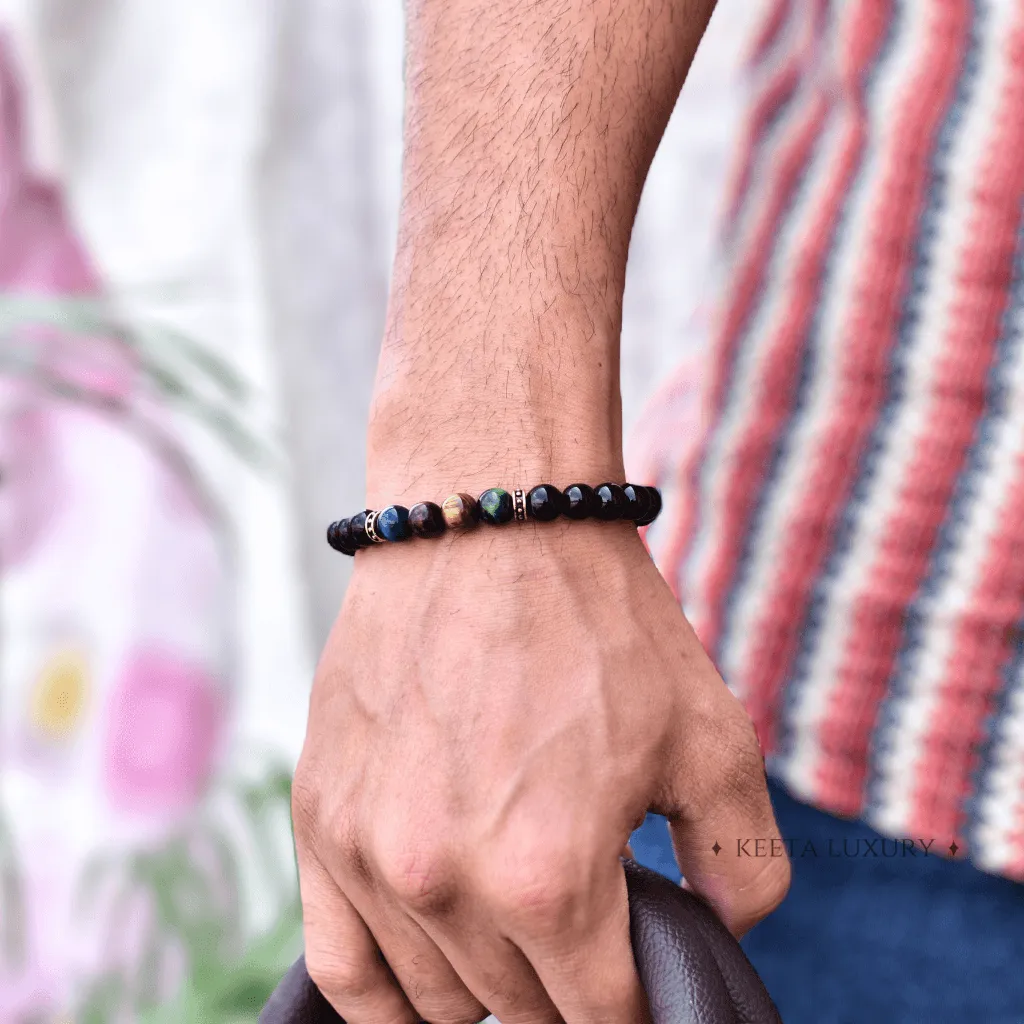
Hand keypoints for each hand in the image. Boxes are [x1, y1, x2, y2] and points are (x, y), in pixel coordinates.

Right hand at [292, 520, 789, 1022]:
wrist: (490, 523)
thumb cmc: (599, 623)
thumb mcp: (713, 737)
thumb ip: (744, 864)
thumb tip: (722, 938)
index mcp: (551, 876)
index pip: (600, 1018)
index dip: (632, 1007)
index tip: (635, 977)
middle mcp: (447, 884)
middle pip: (517, 1012)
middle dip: (563, 986)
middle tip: (583, 927)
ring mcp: (370, 856)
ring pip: (432, 1001)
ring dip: (484, 988)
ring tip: (514, 934)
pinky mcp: (321, 820)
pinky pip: (338, 967)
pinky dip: (383, 1001)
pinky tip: (420, 989)